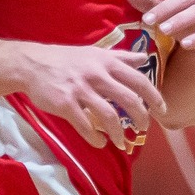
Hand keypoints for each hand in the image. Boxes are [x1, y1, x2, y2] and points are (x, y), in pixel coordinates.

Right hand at [19, 42, 166, 148]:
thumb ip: (121, 57)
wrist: (32, 64)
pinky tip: (100, 142)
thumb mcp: (96, 52)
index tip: (162, 110)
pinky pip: (85, 125)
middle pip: (129, 99)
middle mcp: (97, 75)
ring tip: (122, 141)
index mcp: (107, 62)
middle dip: (141, 117)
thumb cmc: (67, 59)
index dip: (154, 96)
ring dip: (119, 132)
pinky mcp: (65, 104)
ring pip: (109, 116)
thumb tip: (144, 58)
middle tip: (144, 128)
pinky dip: (95, 138)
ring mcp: (81, 90)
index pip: (139, 80)